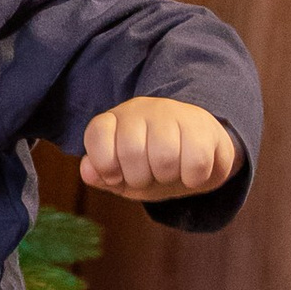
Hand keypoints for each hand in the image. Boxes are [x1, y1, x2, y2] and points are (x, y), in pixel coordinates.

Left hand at [80, 97, 239, 200]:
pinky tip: (192, 173)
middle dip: (140, 178)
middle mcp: (140, 110)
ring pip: (165, 156)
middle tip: (149, 177)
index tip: (116, 177)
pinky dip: (194, 178)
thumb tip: (88, 170)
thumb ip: (101, 175)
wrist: (198, 157)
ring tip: (170, 172)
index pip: (97, 134)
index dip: (105, 165)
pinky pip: (196, 161)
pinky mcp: (202, 125)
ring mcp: (172, 113)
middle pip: (132, 152)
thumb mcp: (122, 177)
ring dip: (167, 177)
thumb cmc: (152, 168)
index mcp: (114, 121)